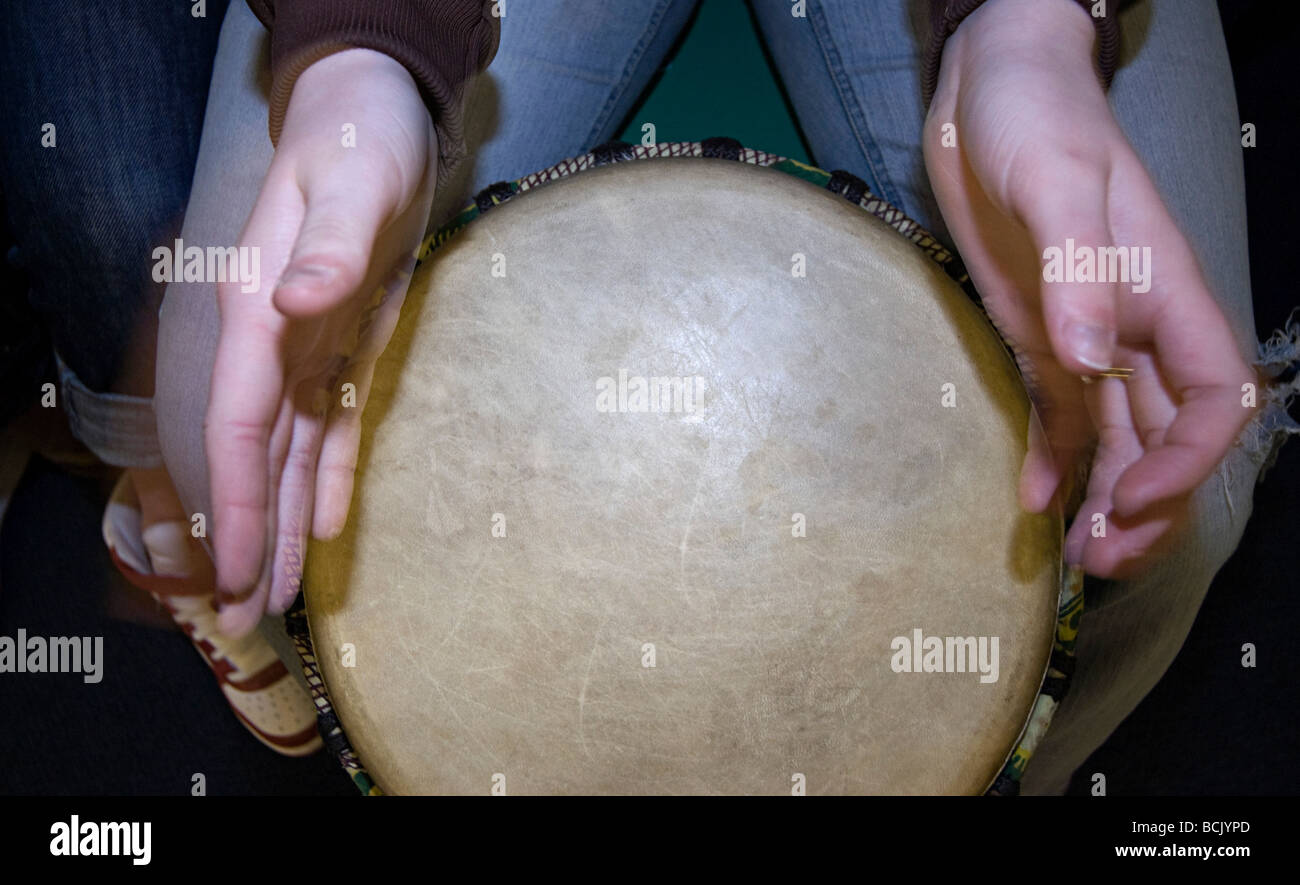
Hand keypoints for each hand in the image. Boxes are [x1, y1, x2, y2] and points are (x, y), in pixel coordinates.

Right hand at [206, 48, 436, 635]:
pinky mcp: (345, 349)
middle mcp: (274, 344)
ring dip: (281, 523)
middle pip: (254, 458)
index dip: (234, 502)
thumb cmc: (359, 146)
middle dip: (249, 537)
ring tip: (274, 594)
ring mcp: (308, 351)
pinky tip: (324, 525)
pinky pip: (334, 428)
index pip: (237, 426)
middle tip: (242, 618)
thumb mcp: (352, 186)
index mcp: (259, 314)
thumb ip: (328, 246)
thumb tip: (300, 300)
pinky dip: (327, 477)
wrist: (376, 124)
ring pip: (288, 455)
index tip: (234, 569)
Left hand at [923, 0, 1255, 577]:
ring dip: (1106, 498)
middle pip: (1168, 438)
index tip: (1131, 498)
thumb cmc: (1036, 118)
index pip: (1212, 398)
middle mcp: (1134, 328)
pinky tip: (1034, 500)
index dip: (1188, 460)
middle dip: (1149, 504)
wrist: (988, 93)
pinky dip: (1053, 460)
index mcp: (1164, 295)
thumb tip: (1095, 359)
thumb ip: (1079, 268)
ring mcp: (1086, 338)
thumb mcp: (1055, 182)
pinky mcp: (1039, 338)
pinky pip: (1059, 415)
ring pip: (1118, 438)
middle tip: (1100, 554)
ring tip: (1077, 552)